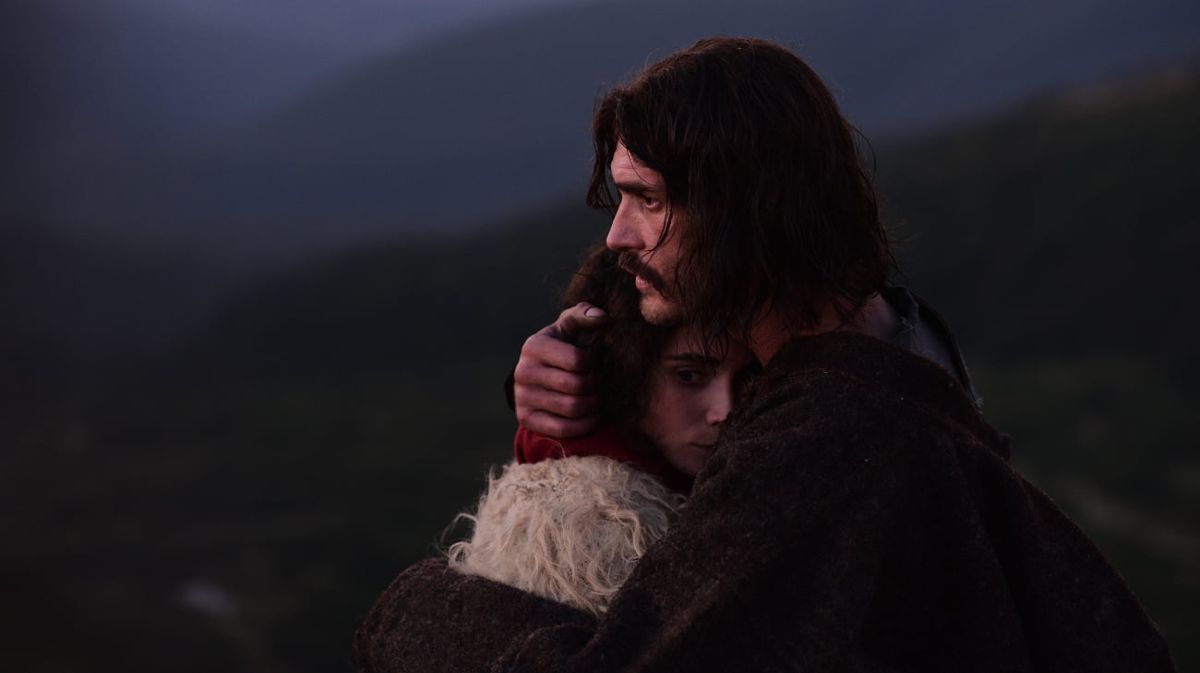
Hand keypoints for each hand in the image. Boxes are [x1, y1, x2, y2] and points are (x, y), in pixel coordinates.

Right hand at [513, 302, 607, 437]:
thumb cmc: (561, 347)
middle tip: (601, 385)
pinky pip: (563, 429)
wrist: (536, 375)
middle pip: (576, 386)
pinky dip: (584, 424)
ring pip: (572, 408)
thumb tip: (602, 317)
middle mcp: (523, 371)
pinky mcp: (526, 419)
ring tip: (597, 398)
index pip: (578, 360)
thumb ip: (583, 315)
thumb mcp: (569, 328)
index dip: (595, 364)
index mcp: (534, 345)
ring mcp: (522, 397)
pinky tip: (591, 415)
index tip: (597, 365)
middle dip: (596, 387)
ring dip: (593, 406)